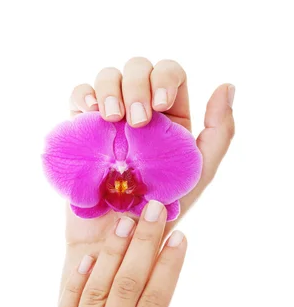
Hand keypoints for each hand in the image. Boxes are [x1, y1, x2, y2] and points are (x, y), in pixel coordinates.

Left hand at [0, 202, 200, 306]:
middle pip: (126, 287)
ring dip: (110, 253)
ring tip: (123, 219)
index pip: (155, 306)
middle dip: (142, 244)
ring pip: (95, 292)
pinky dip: (75, 283)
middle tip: (154, 207)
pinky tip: (85, 259)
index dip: (168, 268)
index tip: (178, 238)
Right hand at [67, 57, 234, 246]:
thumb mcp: (198, 174)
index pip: (169, 74)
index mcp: (169, 118)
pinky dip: (83, 95)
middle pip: (138, 68)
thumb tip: (227, 85)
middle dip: (137, 84)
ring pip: (108, 76)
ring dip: (110, 88)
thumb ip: (219, 132)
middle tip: (135, 120)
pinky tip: (90, 111)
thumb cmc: (159, 213)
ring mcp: (108, 119)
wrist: (116, 239)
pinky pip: (79, 96)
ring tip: (112, 119)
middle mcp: (138, 112)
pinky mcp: (81, 129)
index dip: (164, 79)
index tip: (160, 106)